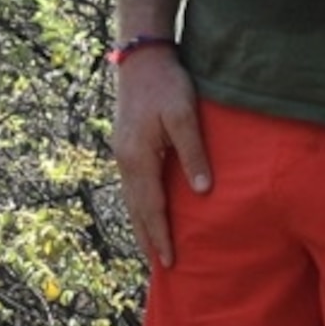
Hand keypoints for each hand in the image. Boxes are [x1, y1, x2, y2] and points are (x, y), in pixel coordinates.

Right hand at [113, 45, 208, 270]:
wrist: (142, 58)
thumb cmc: (167, 85)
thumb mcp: (184, 115)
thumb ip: (193, 152)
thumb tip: (202, 190)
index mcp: (138, 157)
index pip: (151, 207)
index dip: (161, 235)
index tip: (170, 261)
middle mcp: (125, 160)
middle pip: (136, 209)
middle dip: (147, 238)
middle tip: (160, 267)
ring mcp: (122, 153)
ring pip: (131, 198)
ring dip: (141, 224)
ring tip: (151, 247)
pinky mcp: (126, 145)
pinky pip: (133, 185)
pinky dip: (139, 205)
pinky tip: (147, 211)